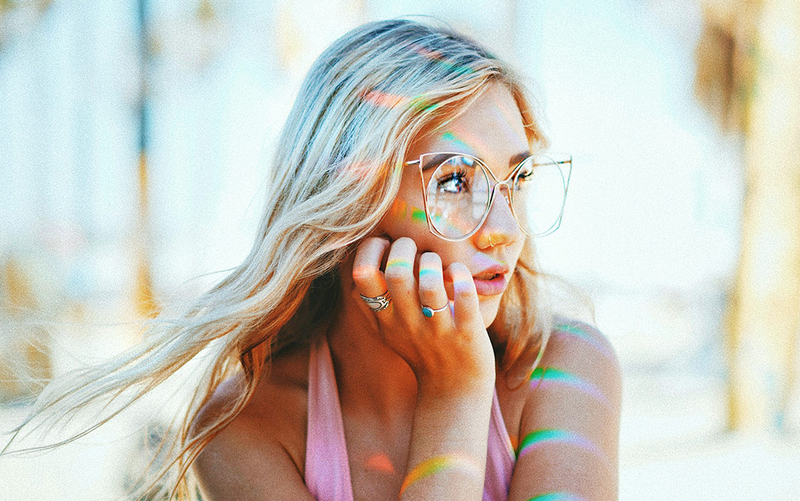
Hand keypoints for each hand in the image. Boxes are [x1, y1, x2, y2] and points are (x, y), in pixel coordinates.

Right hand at [351, 236, 495, 396]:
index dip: (370, 251)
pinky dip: (462, 278)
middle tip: (415, 248)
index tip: (384, 244)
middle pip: (397, 273)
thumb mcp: (388, 334)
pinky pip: (465, 297)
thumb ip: (372, 307)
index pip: (363, 277)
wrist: (454, 393)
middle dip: (405, 248)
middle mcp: (408, 324)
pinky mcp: (467, 333)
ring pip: (431, 283)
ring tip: (437, 264)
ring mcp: (438, 329)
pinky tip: (459, 275)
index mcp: (386, 320)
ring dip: (434, 262)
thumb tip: (356, 273)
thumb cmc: (422, 353)